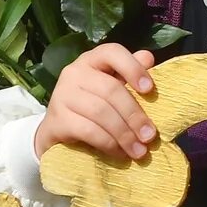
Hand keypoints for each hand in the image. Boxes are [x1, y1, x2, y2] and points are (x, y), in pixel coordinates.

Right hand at [35, 45, 157, 161]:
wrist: (57, 132)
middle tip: (150, 136)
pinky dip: (109, 144)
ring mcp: (61, 95)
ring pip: (101, 112)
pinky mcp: (56, 120)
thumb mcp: (112, 89)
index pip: (112, 52)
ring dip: (124, 134)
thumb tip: (148, 58)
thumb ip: (129, 74)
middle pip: (111, 90)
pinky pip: (89, 131)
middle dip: (134, 115)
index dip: (133, 68)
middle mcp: (74, 73)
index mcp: (92, 60)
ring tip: (139, 151)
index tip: (149, 89)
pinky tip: (120, 154)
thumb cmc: (93, 107)